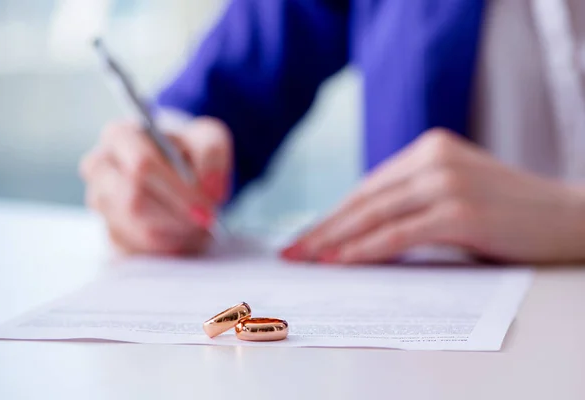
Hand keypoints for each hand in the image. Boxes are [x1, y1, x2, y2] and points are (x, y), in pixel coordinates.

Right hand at [80, 117, 231, 254]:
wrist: (181, 171)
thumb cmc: (190, 151)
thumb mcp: (209, 138)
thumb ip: (212, 153)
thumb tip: (208, 187)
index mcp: (120, 136)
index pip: (141, 165)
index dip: (176, 191)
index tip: (205, 207)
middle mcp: (100, 167)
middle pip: (133, 201)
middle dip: (176, 216)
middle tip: (205, 221)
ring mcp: (100, 202)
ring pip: (137, 230)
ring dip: (175, 233)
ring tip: (198, 226)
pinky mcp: (108, 231)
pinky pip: (138, 251)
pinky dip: (168, 248)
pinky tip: (183, 234)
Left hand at [282, 128, 584, 263]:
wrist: (570, 218)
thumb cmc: (508, 212)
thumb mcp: (454, 193)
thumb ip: (412, 201)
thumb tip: (360, 231)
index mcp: (429, 148)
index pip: (368, 186)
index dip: (333, 213)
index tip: (307, 234)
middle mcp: (433, 158)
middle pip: (363, 199)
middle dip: (323, 228)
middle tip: (293, 250)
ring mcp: (446, 182)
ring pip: (374, 215)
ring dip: (335, 240)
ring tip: (307, 259)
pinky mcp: (458, 211)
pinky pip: (397, 234)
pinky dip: (365, 249)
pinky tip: (341, 261)